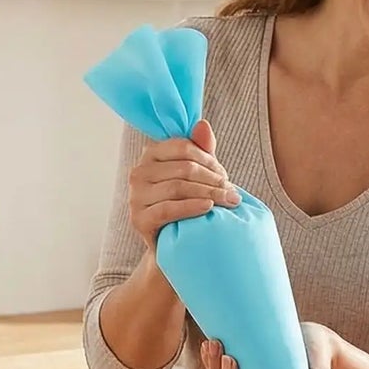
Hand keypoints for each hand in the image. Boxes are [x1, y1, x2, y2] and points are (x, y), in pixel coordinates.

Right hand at [127, 120, 239, 249]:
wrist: (176, 244)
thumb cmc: (188, 205)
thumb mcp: (197, 176)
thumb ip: (201, 150)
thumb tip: (203, 124)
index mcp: (151, 155)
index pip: (183, 147)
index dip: (208, 160)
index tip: (225, 176)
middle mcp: (138, 172)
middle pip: (183, 168)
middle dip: (213, 179)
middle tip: (232, 193)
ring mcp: (135, 196)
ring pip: (178, 188)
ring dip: (209, 193)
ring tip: (229, 201)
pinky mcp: (138, 219)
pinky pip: (168, 209)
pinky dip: (191, 207)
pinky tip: (208, 208)